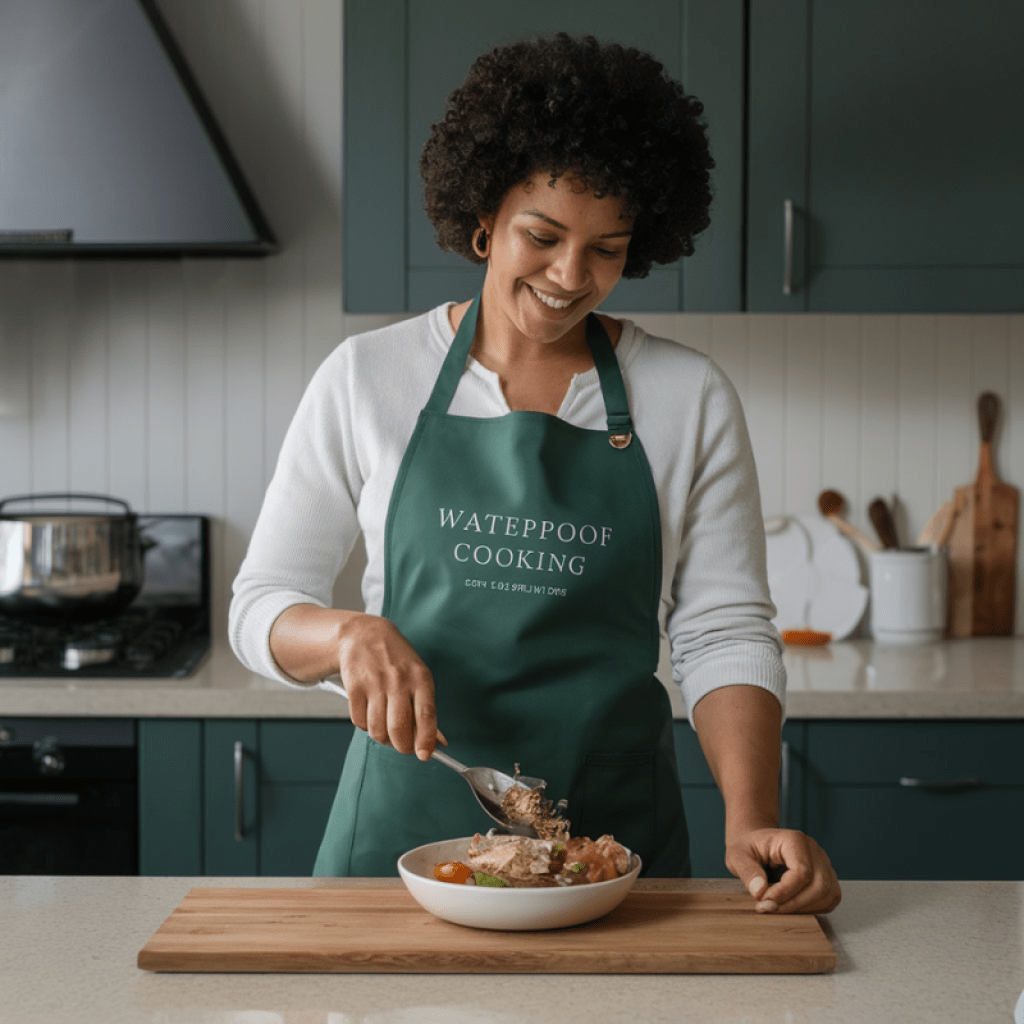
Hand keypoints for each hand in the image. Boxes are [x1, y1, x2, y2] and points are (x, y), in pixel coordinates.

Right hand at [337, 614, 445, 759]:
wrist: (364, 634)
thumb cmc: (397, 660)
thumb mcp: (418, 677)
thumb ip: (427, 709)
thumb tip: (438, 742)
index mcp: (420, 678)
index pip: (426, 715)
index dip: (426, 740)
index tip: (425, 755)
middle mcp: (398, 680)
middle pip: (399, 729)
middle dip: (402, 746)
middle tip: (402, 745)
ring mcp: (375, 683)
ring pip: (377, 730)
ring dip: (382, 738)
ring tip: (385, 728)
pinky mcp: (354, 687)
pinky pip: (359, 722)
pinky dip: (365, 726)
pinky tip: (370, 714)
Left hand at [726, 827, 841, 914]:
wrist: (756, 845)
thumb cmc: (748, 848)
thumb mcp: (737, 855)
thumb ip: (748, 871)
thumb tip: (760, 892)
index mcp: (794, 840)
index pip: (801, 872)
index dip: (785, 892)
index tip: (764, 901)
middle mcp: (814, 850)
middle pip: (819, 886)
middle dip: (794, 904)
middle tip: (768, 908)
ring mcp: (823, 864)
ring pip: (827, 895)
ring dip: (803, 909)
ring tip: (777, 907)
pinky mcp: (826, 878)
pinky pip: (829, 900)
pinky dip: (812, 909)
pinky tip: (790, 906)